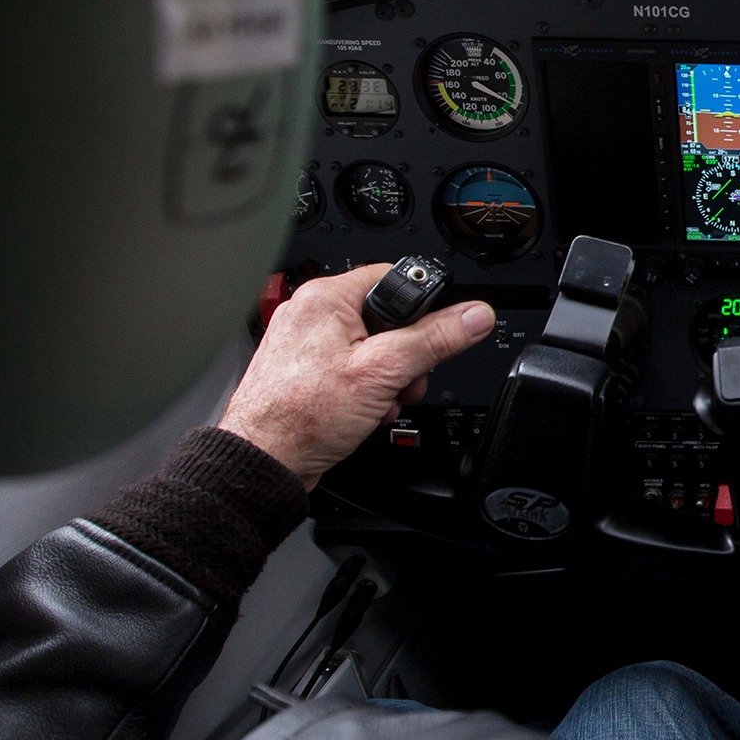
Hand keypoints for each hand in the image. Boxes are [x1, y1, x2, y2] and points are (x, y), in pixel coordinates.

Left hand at [218, 266, 495, 485]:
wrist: (265, 460)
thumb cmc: (301, 416)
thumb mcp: (383, 372)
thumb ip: (434, 340)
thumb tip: (474, 316)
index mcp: (326, 298)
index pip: (394, 278)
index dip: (422, 309)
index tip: (433, 337)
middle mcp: (312, 313)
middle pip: (388, 318)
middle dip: (406, 356)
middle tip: (402, 381)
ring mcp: (308, 344)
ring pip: (374, 349)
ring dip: (390, 380)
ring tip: (380, 402)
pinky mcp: (308, 371)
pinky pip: (354, 369)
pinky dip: (368, 391)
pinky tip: (365, 411)